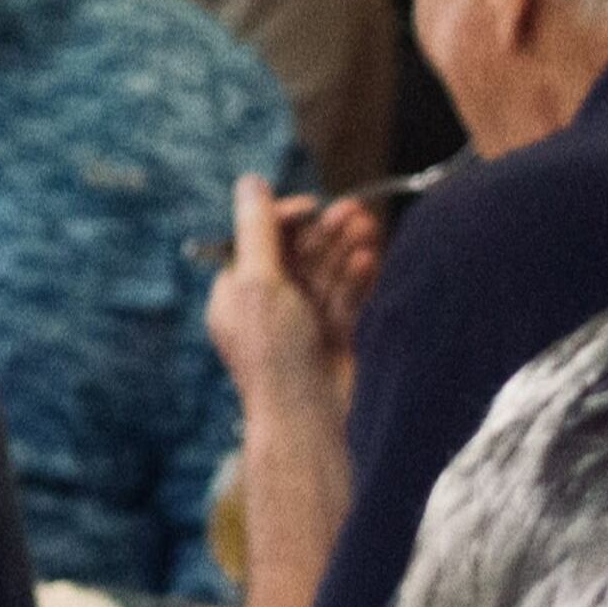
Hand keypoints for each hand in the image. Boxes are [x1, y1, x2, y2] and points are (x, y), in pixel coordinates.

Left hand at [204, 177, 373, 408]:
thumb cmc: (275, 356)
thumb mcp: (258, 283)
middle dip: (325, 231)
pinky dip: (357, 277)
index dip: (287, 219)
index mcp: (238, 294)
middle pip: (299, 254)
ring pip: (327, 272)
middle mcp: (269, 306)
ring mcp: (305, 322)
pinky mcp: (337, 337)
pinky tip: (369, 259)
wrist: (311, 424)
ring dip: (345, 248)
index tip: (313, 206)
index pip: (262, 241)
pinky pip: (347, 297)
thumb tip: (248, 182)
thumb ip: (257, 230)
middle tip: (354, 210)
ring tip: (368, 226)